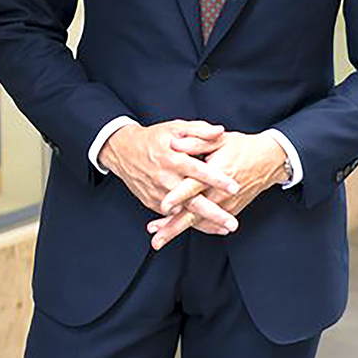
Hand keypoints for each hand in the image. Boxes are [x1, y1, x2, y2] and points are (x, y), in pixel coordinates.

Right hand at [99, 120, 241, 233]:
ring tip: (224, 229)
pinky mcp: (152, 202)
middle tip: (232, 223)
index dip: (216, 179)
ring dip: (204, 223)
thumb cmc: (154, 138)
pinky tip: (207, 227)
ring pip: (183, 213)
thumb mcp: (175, 128)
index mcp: (173, 158)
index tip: (234, 187)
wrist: (123, 151)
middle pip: (192, 200)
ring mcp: (158, 193)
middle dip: (213, 213)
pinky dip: (188, 223)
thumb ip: (199, 131)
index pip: (198, 171)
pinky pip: (172, 216)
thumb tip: (220, 130)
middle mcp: (165, 178)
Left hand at [145, 131, 287, 250]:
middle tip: (157, 239)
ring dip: (178, 229)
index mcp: (217, 172)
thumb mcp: (219, 139)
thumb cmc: (242, 148)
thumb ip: (196, 141)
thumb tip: (174, 143)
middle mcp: (221, 193)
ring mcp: (226, 205)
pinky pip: (209, 223)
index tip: (163, 205)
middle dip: (174, 227)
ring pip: (199, 221)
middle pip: (194, 213)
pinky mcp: (230, 210)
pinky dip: (192, 228)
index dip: (178, 196)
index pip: (194, 186)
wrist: (268, 160)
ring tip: (159, 238)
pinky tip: (175, 229)